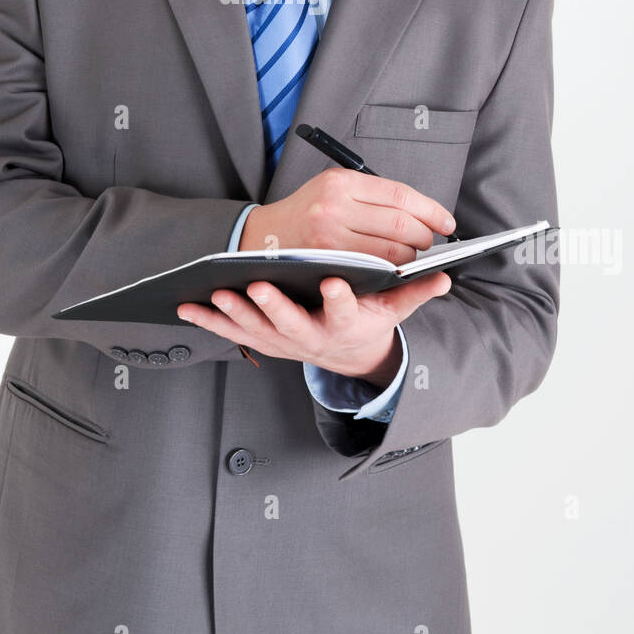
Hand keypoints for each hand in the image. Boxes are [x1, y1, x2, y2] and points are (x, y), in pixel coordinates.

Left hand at [176, 269, 451, 380]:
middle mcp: (313, 336)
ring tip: (218, 292)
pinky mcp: (262, 341)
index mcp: (346, 324)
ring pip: (257, 329)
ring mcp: (284, 341)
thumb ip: (415, 293)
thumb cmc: (367, 320)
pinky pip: (232, 333)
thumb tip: (447, 277)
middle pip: (292, 323)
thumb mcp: (394, 311)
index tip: (332, 281)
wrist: (345, 356)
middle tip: (258, 286)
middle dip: (274, 306)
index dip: (339, 299)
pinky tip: (187, 306)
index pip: (345, 311)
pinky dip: (210, 321)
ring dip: (236, 313)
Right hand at [239, 165, 455, 263]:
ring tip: (413, 255)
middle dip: (425, 236)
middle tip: (431, 241)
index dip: (431, 210)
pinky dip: (394, 270)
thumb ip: (373, 196)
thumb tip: (422, 212)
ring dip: (411, 256)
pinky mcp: (328, 262)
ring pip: (392, 250)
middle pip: (402, 223)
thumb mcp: (334, 189)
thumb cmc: (307, 213)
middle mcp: (335, 205)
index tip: (446, 221)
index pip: (401, 195)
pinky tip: (397, 268)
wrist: (264, 238)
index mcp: (342, 181)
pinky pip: (375, 269)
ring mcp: (330, 236)